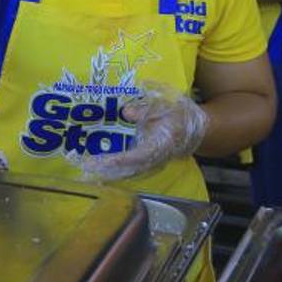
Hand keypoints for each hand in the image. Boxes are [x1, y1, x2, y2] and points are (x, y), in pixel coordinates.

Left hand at [75, 83, 207, 181]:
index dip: (121, 160)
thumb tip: (127, 112)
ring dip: (107, 173)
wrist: (196, 131)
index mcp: (160, 146)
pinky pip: (129, 171)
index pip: (138, 156)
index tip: (105, 160)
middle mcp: (154, 160)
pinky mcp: (146, 164)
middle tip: (85, 167)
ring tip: (87, 170)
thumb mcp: (165, 108)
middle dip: (106, 170)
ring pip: (127, 173)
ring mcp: (150, 164)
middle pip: (128, 169)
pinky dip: (113, 172)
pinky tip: (98, 170)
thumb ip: (146, 110)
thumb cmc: (179, 118)